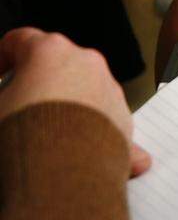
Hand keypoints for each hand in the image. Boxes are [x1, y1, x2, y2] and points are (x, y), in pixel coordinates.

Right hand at [0, 28, 150, 176]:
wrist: (61, 180)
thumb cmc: (19, 139)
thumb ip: (3, 95)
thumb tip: (5, 102)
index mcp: (50, 51)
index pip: (20, 39)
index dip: (2, 57)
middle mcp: (88, 64)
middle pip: (56, 64)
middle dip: (35, 82)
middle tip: (16, 106)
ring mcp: (110, 91)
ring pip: (83, 90)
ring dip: (63, 106)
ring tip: (41, 134)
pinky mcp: (124, 121)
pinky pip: (101, 121)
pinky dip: (86, 131)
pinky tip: (68, 151)